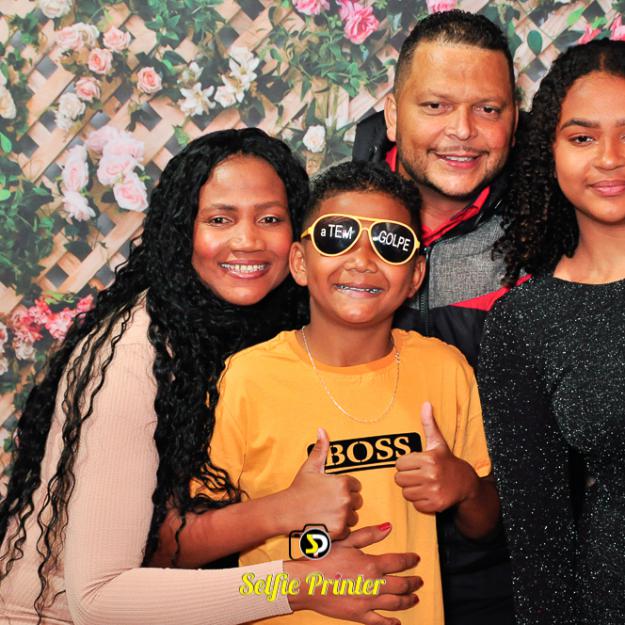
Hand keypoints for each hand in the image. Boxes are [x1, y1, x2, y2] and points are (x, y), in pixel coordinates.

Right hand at [283, 428, 361, 538]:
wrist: (285, 512)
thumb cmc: (298, 489)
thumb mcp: (310, 467)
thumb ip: (321, 449)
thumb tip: (322, 430)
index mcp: (342, 482)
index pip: (356, 486)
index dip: (345, 488)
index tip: (331, 492)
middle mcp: (345, 499)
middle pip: (357, 502)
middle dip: (347, 503)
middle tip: (328, 503)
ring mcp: (343, 516)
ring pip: (354, 517)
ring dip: (344, 517)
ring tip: (327, 513)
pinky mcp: (338, 531)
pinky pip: (347, 530)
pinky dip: (339, 529)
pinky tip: (325, 523)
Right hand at [285, 523, 421, 624]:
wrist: (304, 582)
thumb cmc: (323, 558)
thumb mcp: (346, 540)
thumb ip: (370, 534)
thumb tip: (389, 527)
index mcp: (371, 564)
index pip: (399, 562)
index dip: (410, 560)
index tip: (416, 559)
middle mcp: (373, 585)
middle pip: (402, 585)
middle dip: (414, 582)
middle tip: (419, 581)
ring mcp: (366, 602)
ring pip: (395, 603)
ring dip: (408, 600)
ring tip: (415, 598)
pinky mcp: (358, 615)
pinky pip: (380, 622)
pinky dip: (392, 623)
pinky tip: (397, 622)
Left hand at [394, 402, 478, 512]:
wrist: (466, 484)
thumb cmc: (447, 461)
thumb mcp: (438, 443)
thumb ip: (429, 424)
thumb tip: (426, 403)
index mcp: (428, 458)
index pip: (399, 464)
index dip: (406, 464)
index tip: (416, 464)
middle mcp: (431, 474)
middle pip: (399, 479)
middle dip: (407, 477)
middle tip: (418, 475)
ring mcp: (433, 491)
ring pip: (406, 493)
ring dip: (412, 490)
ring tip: (424, 484)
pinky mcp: (436, 505)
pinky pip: (415, 505)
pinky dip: (420, 501)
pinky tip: (429, 494)